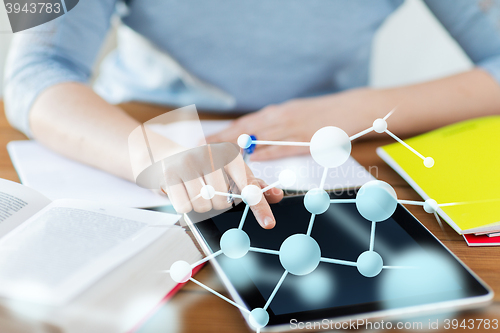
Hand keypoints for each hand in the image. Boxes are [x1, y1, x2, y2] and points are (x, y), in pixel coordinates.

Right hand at [161, 143, 282, 228]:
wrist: (172, 157)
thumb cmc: (209, 168)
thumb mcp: (233, 172)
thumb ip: (254, 185)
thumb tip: (277, 195)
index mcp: (231, 156)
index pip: (249, 187)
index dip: (260, 207)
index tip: (269, 224)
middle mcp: (211, 156)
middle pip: (223, 203)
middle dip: (218, 204)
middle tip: (211, 192)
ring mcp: (189, 163)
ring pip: (203, 206)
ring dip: (201, 206)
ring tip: (196, 190)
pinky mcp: (170, 174)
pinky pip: (184, 206)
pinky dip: (185, 205)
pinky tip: (183, 192)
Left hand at [206, 88, 384, 160]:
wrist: (351, 108)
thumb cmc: (322, 113)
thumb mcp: (295, 113)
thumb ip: (275, 124)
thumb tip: (257, 138)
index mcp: (277, 112)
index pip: (243, 123)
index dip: (223, 132)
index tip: (205, 139)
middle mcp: (279, 118)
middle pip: (244, 130)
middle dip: (220, 139)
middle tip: (200, 148)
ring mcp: (291, 129)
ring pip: (258, 139)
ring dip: (236, 148)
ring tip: (217, 156)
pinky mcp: (305, 140)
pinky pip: (280, 148)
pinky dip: (264, 154)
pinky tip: (251, 161)